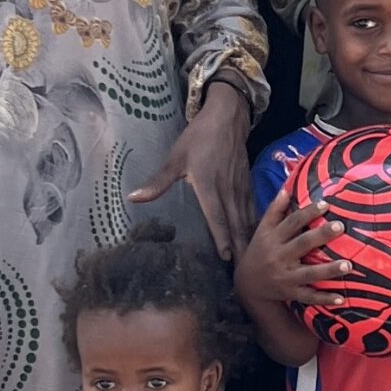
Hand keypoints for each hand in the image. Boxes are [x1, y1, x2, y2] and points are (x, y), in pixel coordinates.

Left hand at [130, 82, 251, 258]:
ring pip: (247, 220)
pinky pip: (253, 210)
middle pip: (235, 224)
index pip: (216, 216)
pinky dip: (255, 227)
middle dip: (239, 248)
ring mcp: (241, 188)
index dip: (221, 237)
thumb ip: (158, 182)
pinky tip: (256, 240)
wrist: (227, 117)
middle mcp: (228, 190)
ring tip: (250, 263)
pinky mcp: (248, 185)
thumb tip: (133, 198)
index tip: (225, 258)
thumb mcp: (176, 158)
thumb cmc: (199, 138)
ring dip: (248, 241)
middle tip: (242, 272)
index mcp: (209, 186)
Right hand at [235, 192, 352, 311]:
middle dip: (321, 235)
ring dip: (329, 270)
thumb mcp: (262, 230)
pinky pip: (309, 297)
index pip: (292, 222)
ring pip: (309, 273)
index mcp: (273, 238)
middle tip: (340, 226)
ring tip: (348, 265)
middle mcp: (279, 256)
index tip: (325, 204)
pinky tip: (342, 298)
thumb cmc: (260, 251)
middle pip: (302, 244)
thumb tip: (287, 187)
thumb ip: (275, 210)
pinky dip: (324, 299)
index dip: (308, 212)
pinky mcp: (290, 293)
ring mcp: (285, 277)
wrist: (247, 285)